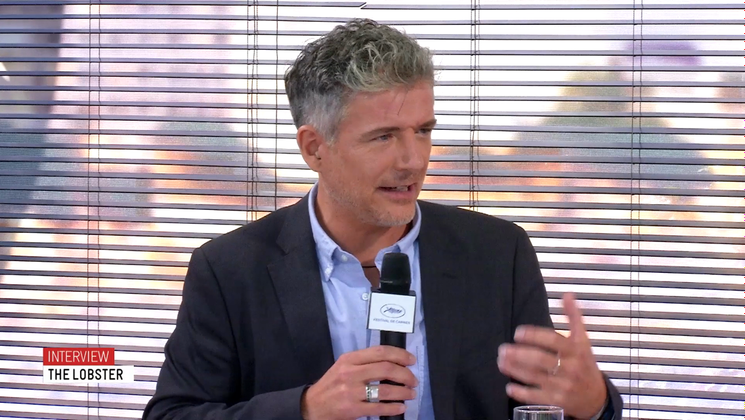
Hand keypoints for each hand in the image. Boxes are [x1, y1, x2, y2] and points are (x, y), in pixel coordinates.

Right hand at [301, 345, 417, 419]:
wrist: (313, 405)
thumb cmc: (332, 384)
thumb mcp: (343, 366)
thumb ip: (364, 362)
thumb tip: (393, 362)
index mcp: (349, 359)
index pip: (380, 352)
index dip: (400, 355)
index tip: (411, 360)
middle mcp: (350, 373)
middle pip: (386, 369)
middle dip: (405, 374)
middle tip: (413, 380)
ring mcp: (351, 392)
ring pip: (385, 390)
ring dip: (403, 392)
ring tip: (411, 393)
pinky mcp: (352, 409)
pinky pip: (379, 408)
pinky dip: (394, 408)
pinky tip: (401, 407)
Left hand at [497, 292, 606, 418]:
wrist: (596, 398)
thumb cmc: (585, 365)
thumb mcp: (583, 340)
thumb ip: (574, 317)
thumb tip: (568, 295)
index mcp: (575, 350)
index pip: (553, 340)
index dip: (534, 335)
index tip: (518, 332)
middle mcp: (570, 368)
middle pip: (540, 360)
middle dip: (519, 354)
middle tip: (503, 349)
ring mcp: (563, 386)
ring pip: (535, 377)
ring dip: (515, 370)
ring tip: (501, 362)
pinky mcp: (558, 401)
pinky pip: (537, 397)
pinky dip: (521, 393)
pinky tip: (509, 387)